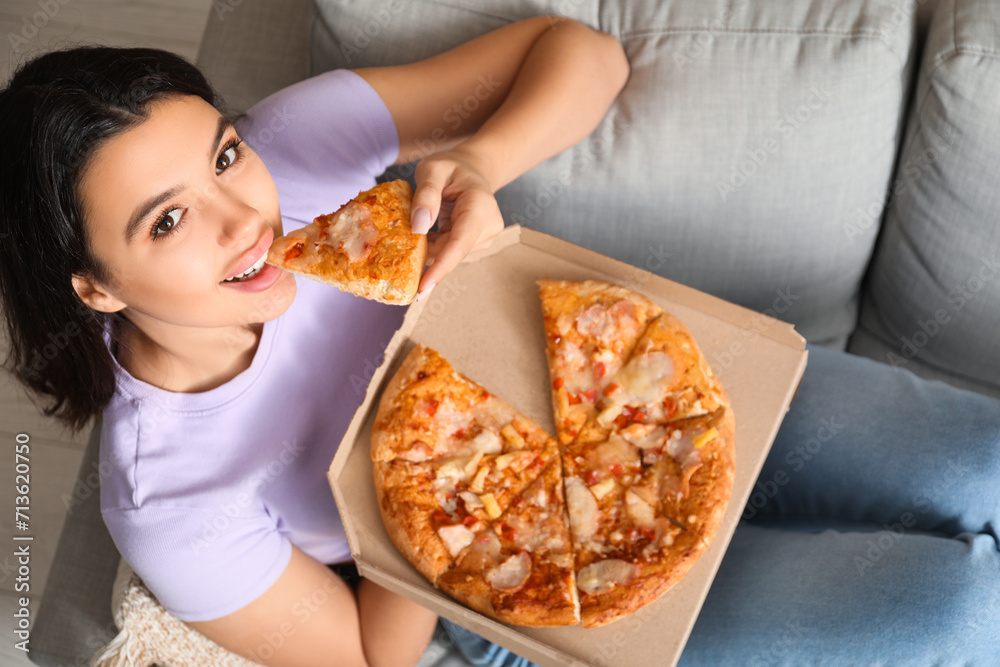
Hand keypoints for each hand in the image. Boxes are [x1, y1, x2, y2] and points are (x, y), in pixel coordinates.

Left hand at [409, 147, 503, 296]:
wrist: (471, 170)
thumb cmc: (451, 167)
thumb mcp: (433, 169)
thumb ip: (426, 194)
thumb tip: (418, 228)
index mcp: (480, 206)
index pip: (460, 243)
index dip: (441, 267)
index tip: (423, 288)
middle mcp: (489, 226)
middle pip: (451, 251)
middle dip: (425, 251)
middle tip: (400, 239)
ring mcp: (486, 237)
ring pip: (449, 253)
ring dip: (429, 245)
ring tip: (419, 225)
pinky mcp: (479, 244)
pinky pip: (450, 251)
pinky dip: (434, 245)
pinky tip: (428, 232)